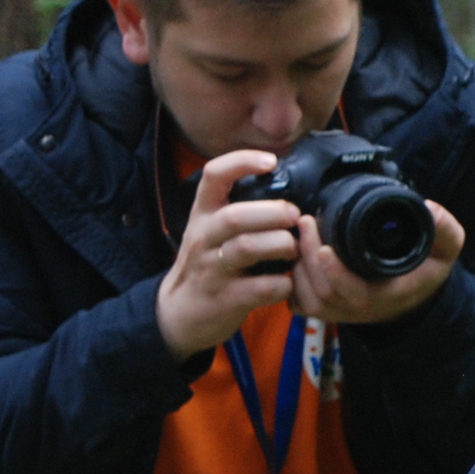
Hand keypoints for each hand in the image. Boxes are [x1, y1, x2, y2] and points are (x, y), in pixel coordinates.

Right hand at [154, 151, 303, 358]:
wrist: (180, 312)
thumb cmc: (209, 262)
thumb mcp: (213, 229)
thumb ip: (243, 208)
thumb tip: (290, 185)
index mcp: (204, 213)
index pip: (213, 176)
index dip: (241, 162)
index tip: (270, 161)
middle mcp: (204, 237)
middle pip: (235, 216)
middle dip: (272, 212)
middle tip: (295, 215)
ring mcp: (212, 269)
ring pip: (246, 248)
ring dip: (280, 244)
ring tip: (293, 248)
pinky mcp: (225, 298)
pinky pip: (259, 288)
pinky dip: (282, 284)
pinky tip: (289, 282)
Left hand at [289, 202, 464, 325]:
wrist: (415, 294)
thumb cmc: (426, 268)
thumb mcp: (446, 248)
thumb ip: (444, 228)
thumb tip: (430, 207)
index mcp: (390, 295)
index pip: (358, 294)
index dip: (337, 274)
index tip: (324, 248)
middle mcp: (362, 308)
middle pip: (323, 293)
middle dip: (308, 256)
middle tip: (307, 222)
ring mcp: (342, 312)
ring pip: (307, 299)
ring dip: (298, 267)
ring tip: (300, 233)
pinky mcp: (327, 310)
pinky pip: (299, 303)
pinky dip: (291, 282)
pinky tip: (295, 256)